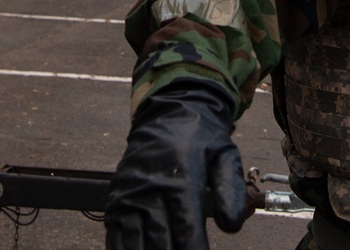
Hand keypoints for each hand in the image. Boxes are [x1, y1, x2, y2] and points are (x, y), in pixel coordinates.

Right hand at [105, 81, 246, 248]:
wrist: (167, 113)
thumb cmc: (201, 137)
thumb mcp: (225, 154)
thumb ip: (230, 189)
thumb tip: (233, 226)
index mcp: (181, 177)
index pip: (186, 227)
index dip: (193, 249)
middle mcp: (150, 188)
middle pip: (160, 240)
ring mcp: (129, 196)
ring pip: (135, 243)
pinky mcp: (115, 201)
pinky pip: (116, 238)